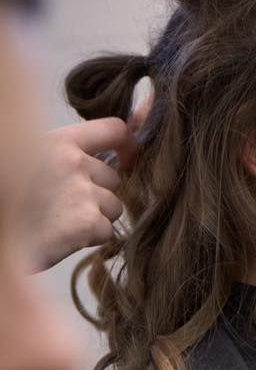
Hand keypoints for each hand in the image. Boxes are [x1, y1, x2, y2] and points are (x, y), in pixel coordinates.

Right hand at [27, 117, 138, 271]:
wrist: (2, 236)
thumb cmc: (14, 203)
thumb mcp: (35, 161)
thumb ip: (68, 156)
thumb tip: (107, 159)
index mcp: (58, 142)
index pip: (114, 130)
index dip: (128, 146)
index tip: (127, 160)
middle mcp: (73, 162)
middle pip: (113, 178)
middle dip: (98, 195)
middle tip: (65, 207)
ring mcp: (82, 191)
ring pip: (114, 207)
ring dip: (96, 218)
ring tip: (62, 223)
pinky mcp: (88, 222)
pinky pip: (107, 231)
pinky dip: (90, 239)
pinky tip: (63, 238)